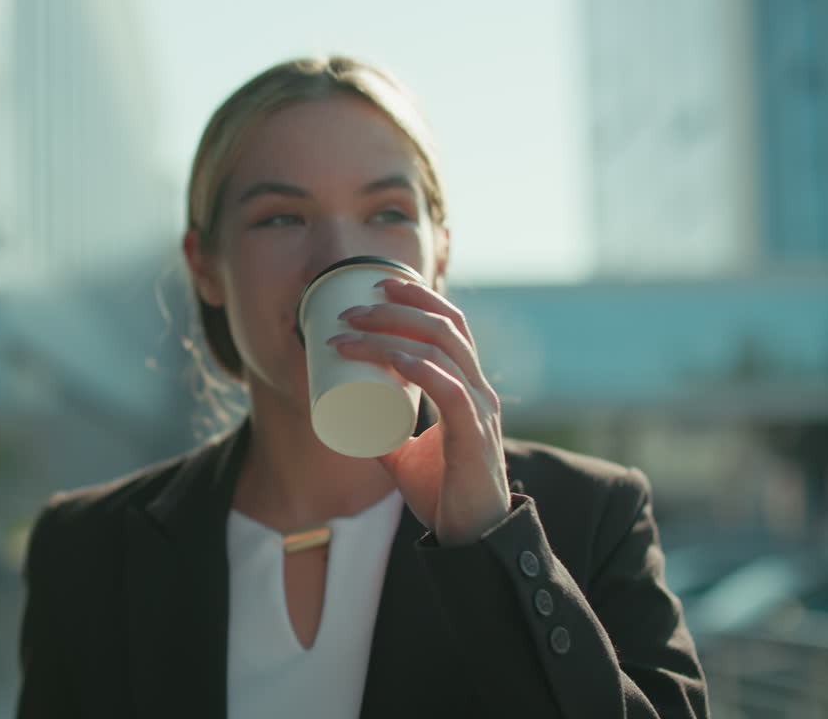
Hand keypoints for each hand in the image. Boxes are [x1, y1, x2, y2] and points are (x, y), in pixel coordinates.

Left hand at [328, 278, 509, 545]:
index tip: (376, 288)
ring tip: (349, 329)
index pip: (451, 326)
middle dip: (396, 307)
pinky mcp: (473, 435)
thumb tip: (348, 417)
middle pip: (444, 327)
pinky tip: (390, 357)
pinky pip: (448, 389)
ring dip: (390, 333)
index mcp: (469, 387)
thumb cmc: (443, 495)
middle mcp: (479, 391)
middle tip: (351, 309)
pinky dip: (417, 367)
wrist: (472, 540)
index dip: (418, 298)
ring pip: (440, 350)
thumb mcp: (405, 456)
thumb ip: (384, 434)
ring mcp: (479, 410)